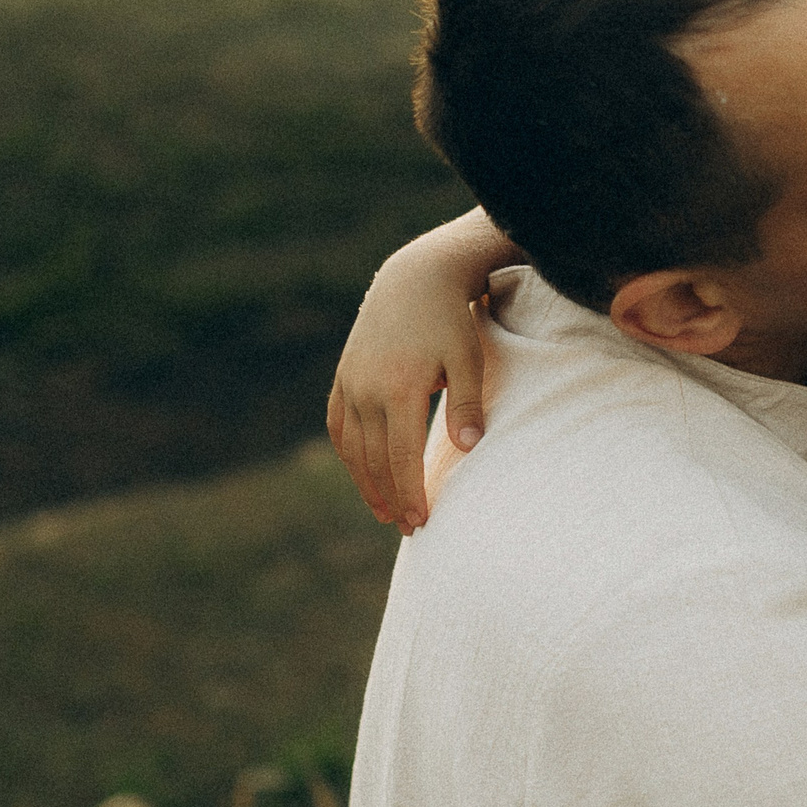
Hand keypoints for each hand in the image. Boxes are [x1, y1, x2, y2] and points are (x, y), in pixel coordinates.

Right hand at [325, 258, 490, 531]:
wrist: (414, 279)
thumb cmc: (450, 321)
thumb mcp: (468, 358)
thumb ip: (467, 404)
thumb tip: (467, 448)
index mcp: (400, 388)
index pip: (400, 456)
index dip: (410, 493)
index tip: (421, 522)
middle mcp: (367, 389)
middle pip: (374, 459)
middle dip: (390, 497)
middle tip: (408, 527)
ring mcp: (350, 382)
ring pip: (352, 447)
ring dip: (366, 482)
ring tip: (385, 511)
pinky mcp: (344, 375)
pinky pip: (338, 424)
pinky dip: (348, 452)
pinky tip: (361, 471)